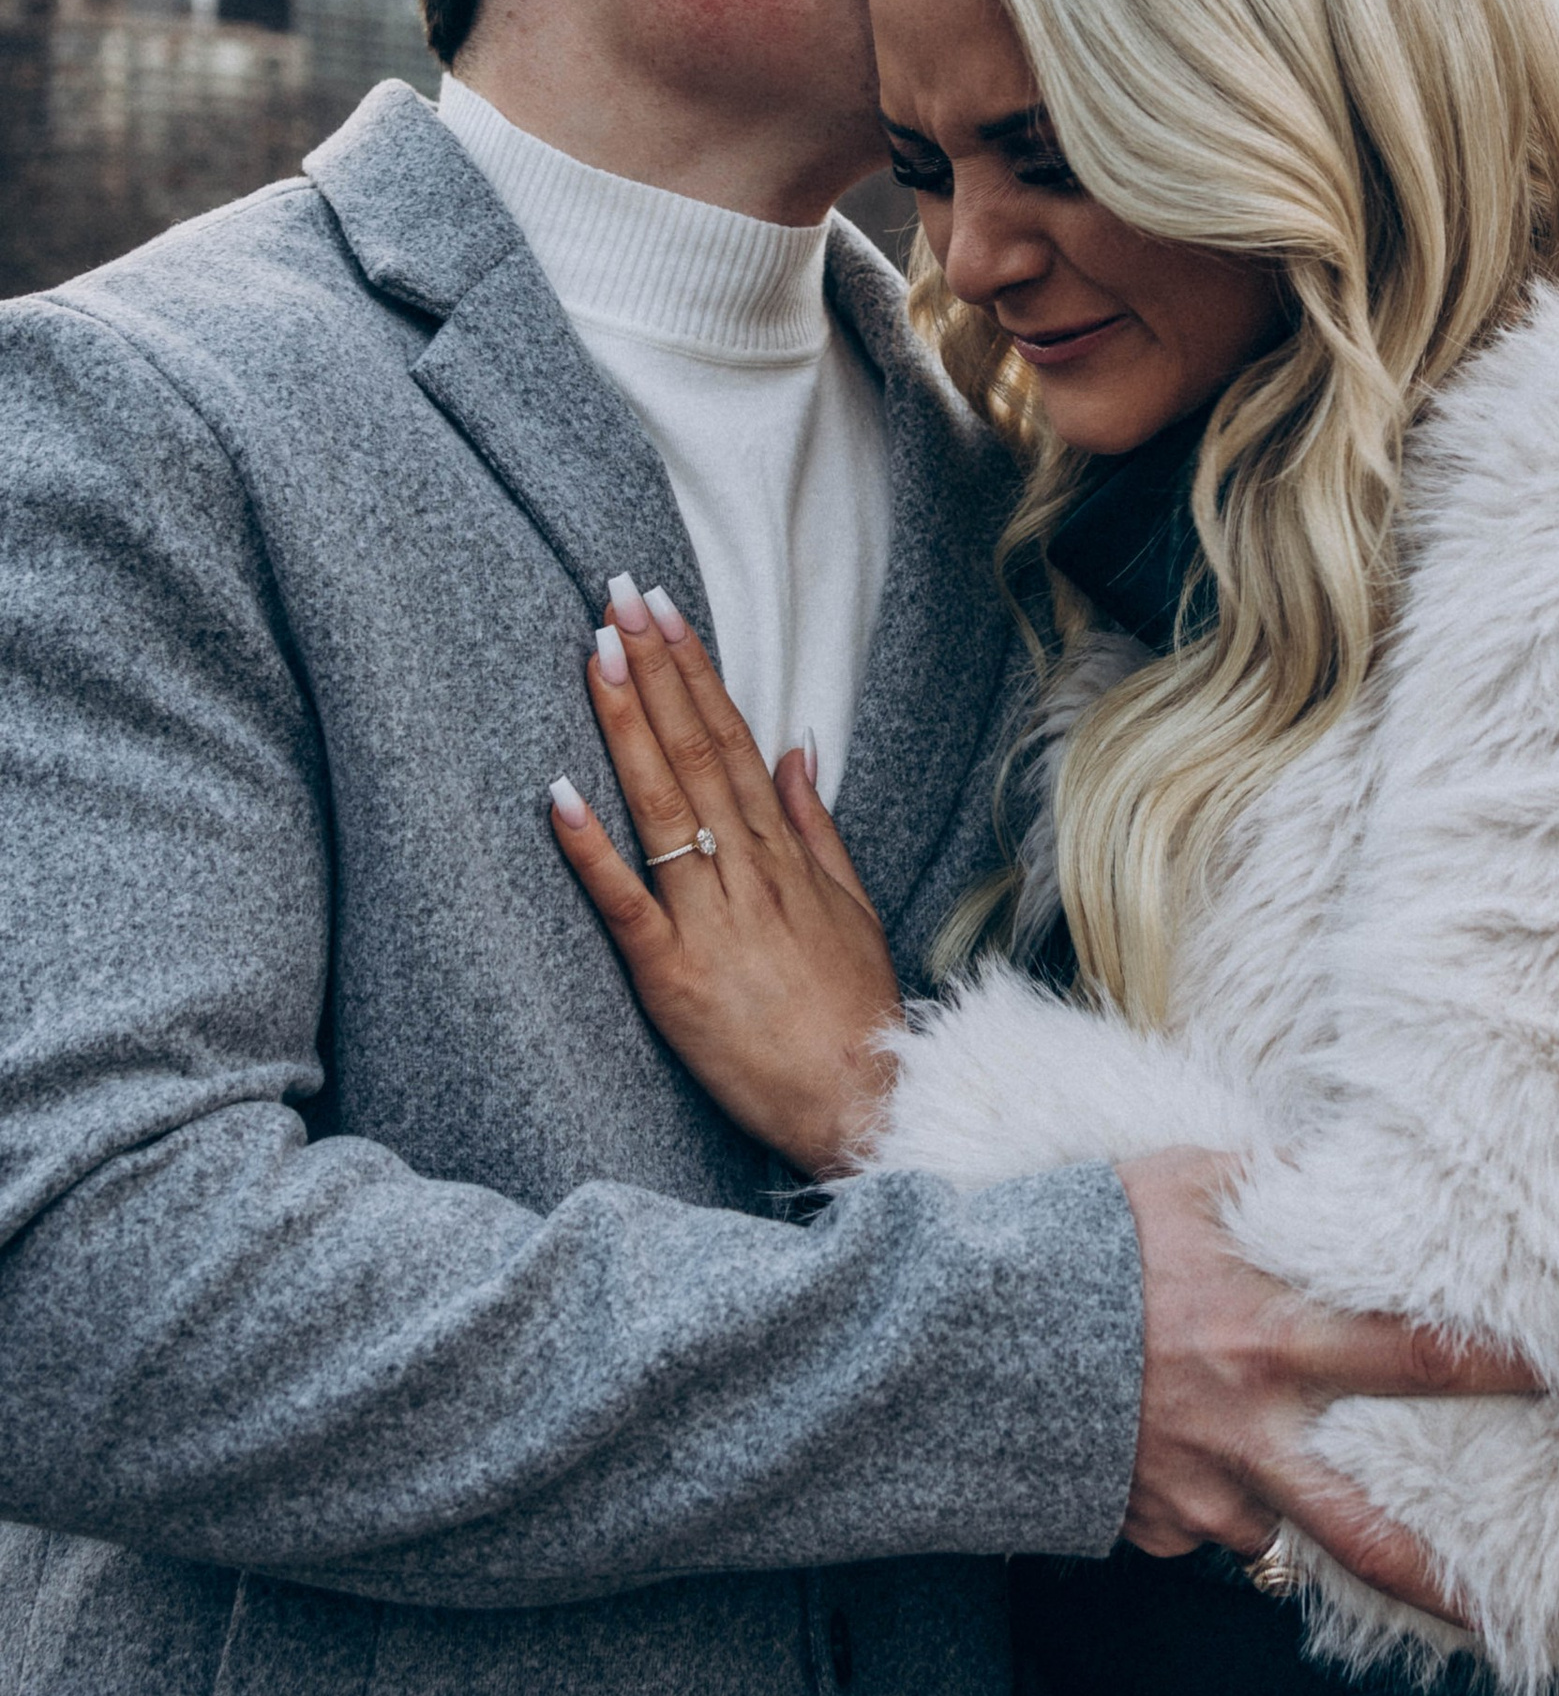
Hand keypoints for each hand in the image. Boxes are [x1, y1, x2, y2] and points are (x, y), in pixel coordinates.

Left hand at [549, 577, 903, 1175]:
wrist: (863, 1100)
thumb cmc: (853, 1010)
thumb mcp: (851, 905)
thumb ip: (814, 824)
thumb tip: (795, 744)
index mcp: (782, 853)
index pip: (731, 738)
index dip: (694, 670)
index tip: (662, 609)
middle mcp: (746, 872)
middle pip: (694, 751)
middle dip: (653, 669)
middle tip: (617, 596)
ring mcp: (709, 920)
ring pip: (661, 806)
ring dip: (627, 724)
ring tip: (594, 652)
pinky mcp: (673, 977)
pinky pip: (626, 904)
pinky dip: (591, 849)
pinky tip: (558, 793)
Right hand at [1117, 1148, 1541, 1620]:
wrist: (965, 1330)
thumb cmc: (1085, 1238)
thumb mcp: (1187, 1181)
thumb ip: (1273, 1184)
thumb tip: (1344, 1172)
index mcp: (1271, 1340)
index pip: (1412, 1359)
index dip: (1492, 1370)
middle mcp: (1248, 1435)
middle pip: (1368, 1535)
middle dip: (1443, 1587)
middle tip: (1510, 1622)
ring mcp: (1196, 1495)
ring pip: (1278, 1532)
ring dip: (1299, 1518)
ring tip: (1331, 1524)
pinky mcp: (1145, 1526)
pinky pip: (1200, 1527)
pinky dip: (1211, 1503)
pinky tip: (1187, 1457)